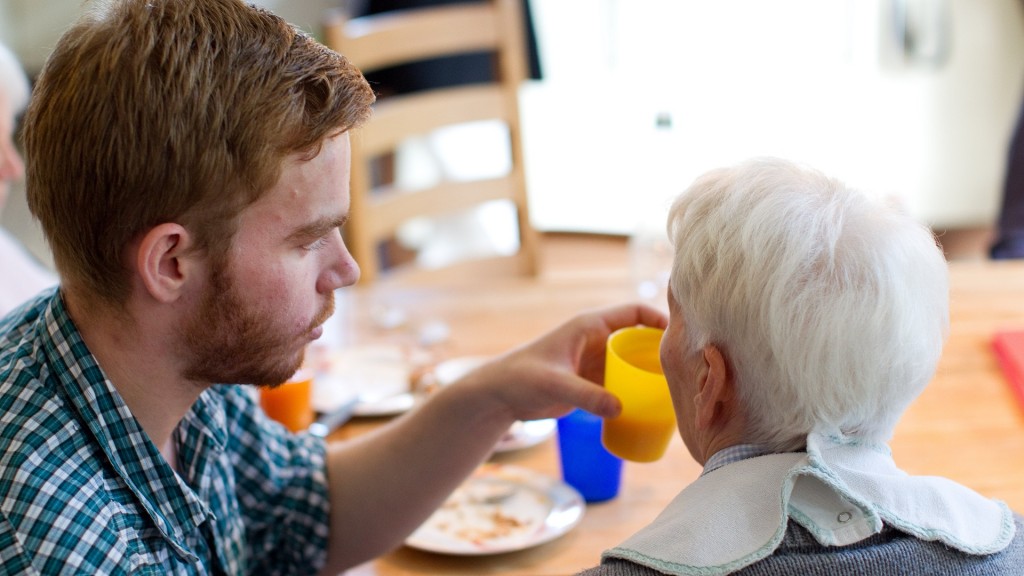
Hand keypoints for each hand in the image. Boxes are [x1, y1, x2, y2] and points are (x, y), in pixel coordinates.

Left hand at [457, 303, 667, 422]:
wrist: (500, 395)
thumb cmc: (521, 378)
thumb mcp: (554, 384)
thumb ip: (586, 396)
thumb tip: (620, 408)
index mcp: (589, 326)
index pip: (633, 312)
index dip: (659, 319)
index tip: (681, 334)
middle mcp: (597, 340)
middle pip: (640, 338)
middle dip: (662, 350)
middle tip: (688, 369)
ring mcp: (596, 361)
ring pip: (634, 362)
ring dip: (652, 373)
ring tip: (678, 390)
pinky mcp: (592, 382)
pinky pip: (623, 383)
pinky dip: (638, 391)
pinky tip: (653, 407)